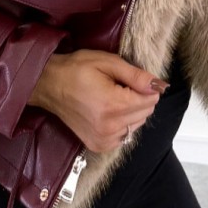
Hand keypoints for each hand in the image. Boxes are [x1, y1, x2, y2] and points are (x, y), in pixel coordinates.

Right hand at [30, 49, 168, 152]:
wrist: (48, 85)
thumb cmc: (75, 70)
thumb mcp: (108, 63)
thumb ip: (136, 76)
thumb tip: (159, 85)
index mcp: (112, 105)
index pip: (151, 100)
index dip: (145, 87)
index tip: (130, 79)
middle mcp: (109, 127)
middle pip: (146, 113)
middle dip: (138, 98)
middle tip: (117, 87)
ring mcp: (104, 139)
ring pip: (137, 124)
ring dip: (130, 112)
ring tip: (110, 99)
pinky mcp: (99, 145)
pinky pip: (125, 135)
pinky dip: (121, 123)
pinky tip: (107, 112)